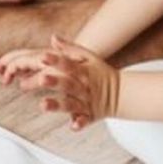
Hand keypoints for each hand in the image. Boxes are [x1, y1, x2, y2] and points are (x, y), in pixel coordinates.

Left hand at [0, 35, 119, 129]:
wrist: (121, 93)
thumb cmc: (99, 74)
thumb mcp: (89, 58)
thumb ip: (70, 49)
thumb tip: (53, 37)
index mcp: (83, 71)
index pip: (67, 64)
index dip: (55, 60)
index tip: (42, 57)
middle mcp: (84, 86)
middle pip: (67, 84)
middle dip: (54, 81)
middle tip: (41, 78)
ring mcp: (87, 101)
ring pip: (71, 103)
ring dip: (58, 104)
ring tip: (43, 104)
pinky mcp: (90, 115)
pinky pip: (85, 120)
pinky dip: (80, 123)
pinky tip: (73, 126)